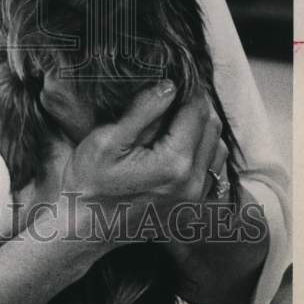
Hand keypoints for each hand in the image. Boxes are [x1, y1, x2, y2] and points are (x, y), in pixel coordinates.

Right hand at [57, 81, 224, 243]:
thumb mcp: (108, 140)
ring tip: (174, 116)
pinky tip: (178, 142)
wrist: (86, 227)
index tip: (176, 76)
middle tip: (173, 92)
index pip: (196, 112)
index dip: (188, 89)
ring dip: (202, 126)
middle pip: (211, 127)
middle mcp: (192, 182)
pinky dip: (202, 149)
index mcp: (173, 164)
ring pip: (216, 147)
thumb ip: (142, 112)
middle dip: (196, 105)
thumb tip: (169, 86)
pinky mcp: (192, 205)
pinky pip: (211, 169)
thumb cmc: (90, 182)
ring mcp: (195, 197)